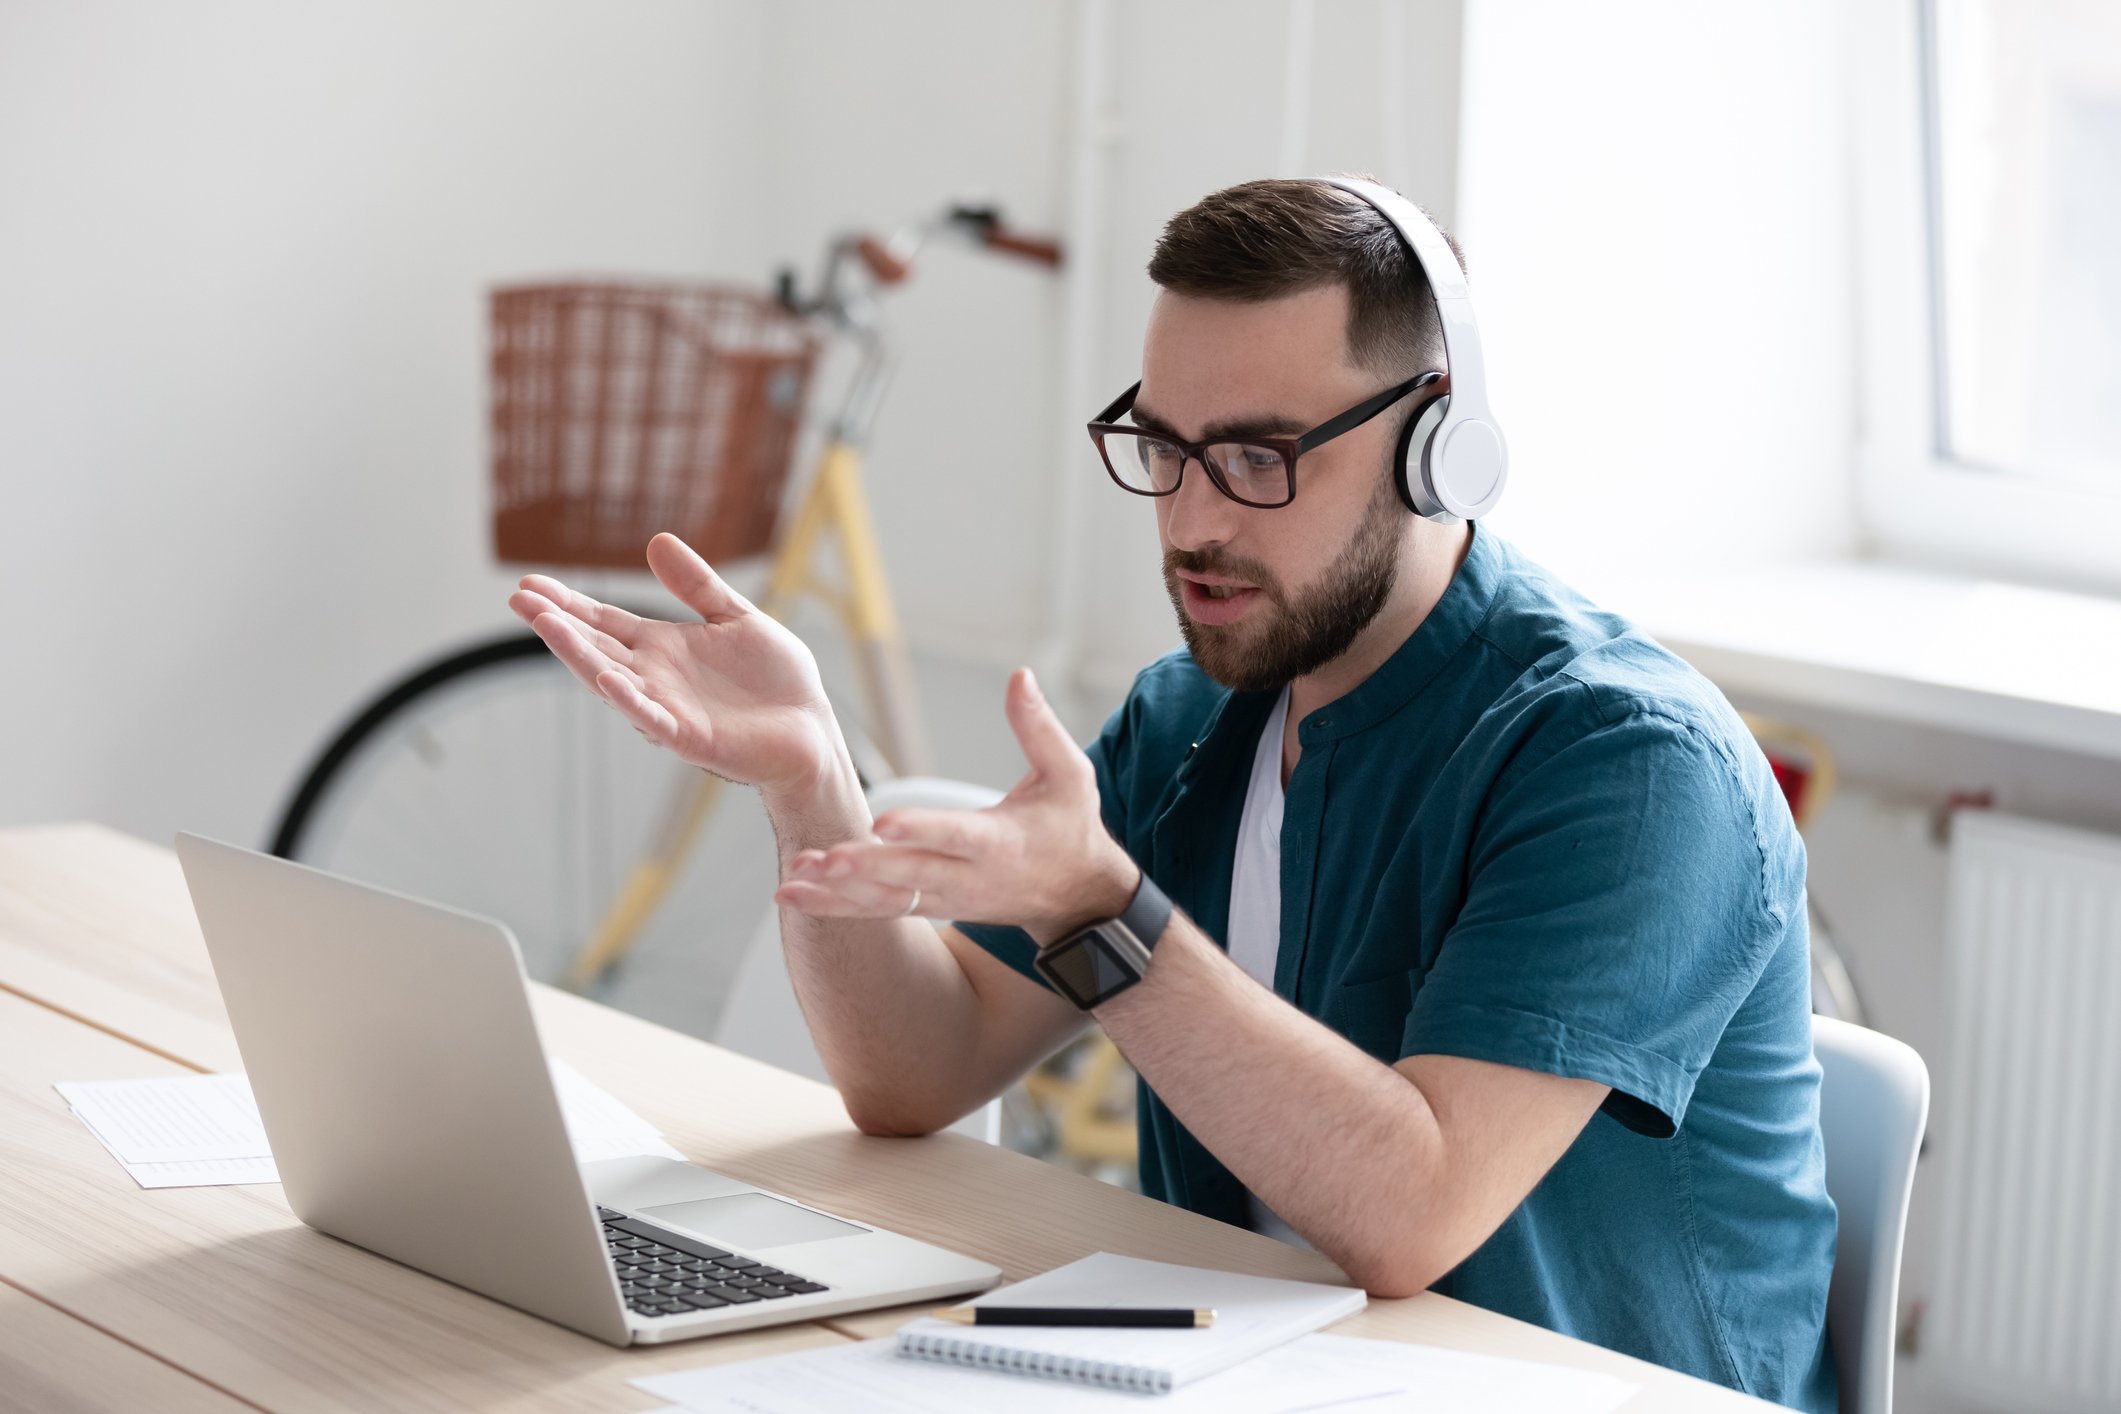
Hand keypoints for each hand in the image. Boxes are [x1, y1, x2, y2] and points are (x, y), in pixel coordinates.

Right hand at [508, 533, 845, 800]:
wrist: (811, 729)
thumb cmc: (776, 681)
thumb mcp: (736, 617)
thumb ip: (698, 586)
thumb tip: (657, 541)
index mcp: (664, 648)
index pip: (604, 622)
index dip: (569, 604)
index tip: (529, 585)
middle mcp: (655, 678)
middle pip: (596, 647)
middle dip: (558, 624)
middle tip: (519, 599)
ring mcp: (667, 708)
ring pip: (612, 680)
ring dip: (578, 655)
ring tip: (545, 625)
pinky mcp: (690, 737)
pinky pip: (652, 717)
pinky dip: (629, 699)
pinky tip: (606, 678)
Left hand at [776, 667, 1138, 941]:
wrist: (1077, 898)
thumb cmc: (1071, 826)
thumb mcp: (1070, 776)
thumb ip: (1038, 727)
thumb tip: (1018, 675)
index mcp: (1000, 841)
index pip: (955, 834)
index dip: (920, 829)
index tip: (882, 821)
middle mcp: (969, 876)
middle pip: (910, 873)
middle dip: (865, 867)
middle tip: (823, 857)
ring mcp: (947, 898)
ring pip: (887, 899)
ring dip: (838, 892)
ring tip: (792, 879)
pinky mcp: (931, 906)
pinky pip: (879, 910)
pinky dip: (835, 905)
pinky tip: (792, 893)